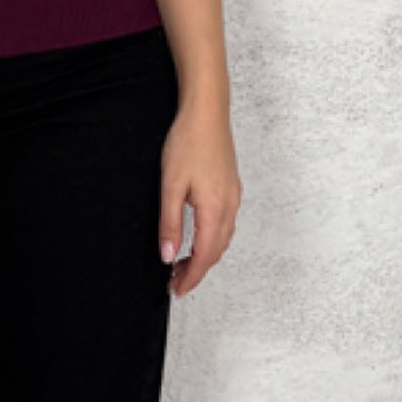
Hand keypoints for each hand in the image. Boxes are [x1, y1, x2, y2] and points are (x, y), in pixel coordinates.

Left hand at [158, 98, 240, 298]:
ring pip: (223, 238)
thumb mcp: (171, 185)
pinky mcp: (231, 186)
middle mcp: (230, 207)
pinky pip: (226, 223)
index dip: (191, 277)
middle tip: (174, 280)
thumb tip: (168, 256)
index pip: (205, 256)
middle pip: (216, 251)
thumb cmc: (188, 142)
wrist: (207, 111)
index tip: (176, 290)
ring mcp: (233, 196)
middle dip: (197, 270)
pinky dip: (213, 238)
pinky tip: (199, 234)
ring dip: (205, 254)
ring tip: (183, 261)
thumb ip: (170, 223)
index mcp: (215, 210)